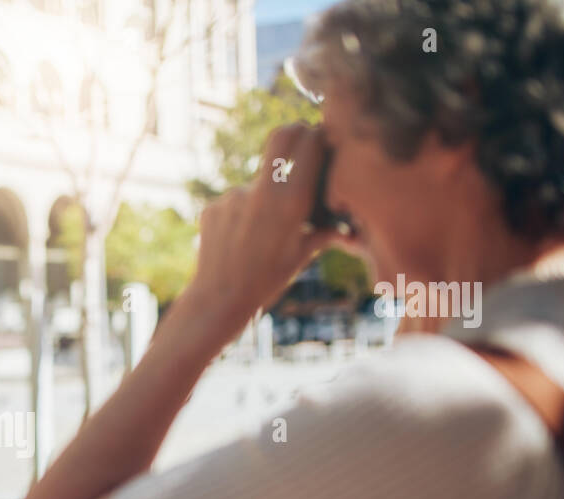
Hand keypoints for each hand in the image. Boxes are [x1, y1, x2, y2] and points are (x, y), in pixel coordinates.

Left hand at [179, 123, 348, 346]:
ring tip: (260, 232)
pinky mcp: (213, 205)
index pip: (311, 143)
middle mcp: (262, 191)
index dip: (319, 136)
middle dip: (295, 133)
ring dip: (264, 195)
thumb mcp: (302, 255)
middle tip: (301, 142)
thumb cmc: (268, 281)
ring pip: (258, 182)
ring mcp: (233, 195)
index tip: (323, 139)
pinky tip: (239, 240)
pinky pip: (235, 201)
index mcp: (291, 201)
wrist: (219, 300)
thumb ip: (324, 233)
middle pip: (282, 135)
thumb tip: (350, 230)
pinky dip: (242, 214)